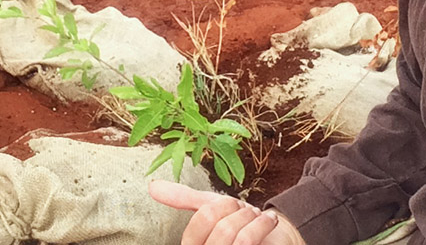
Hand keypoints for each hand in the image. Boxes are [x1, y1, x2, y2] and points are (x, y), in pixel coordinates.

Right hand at [150, 180, 305, 244]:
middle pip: (223, 230)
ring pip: (238, 238)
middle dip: (242, 213)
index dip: (222, 206)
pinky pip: (248, 242)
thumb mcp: (210, 206)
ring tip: (262, 218)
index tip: (234, 205)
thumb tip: (152, 187)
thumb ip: (182, 198)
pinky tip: (269, 223)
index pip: (203, 218)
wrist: (273, 238)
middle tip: (250, 212)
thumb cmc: (238, 224)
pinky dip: (264, 225)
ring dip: (255, 220)